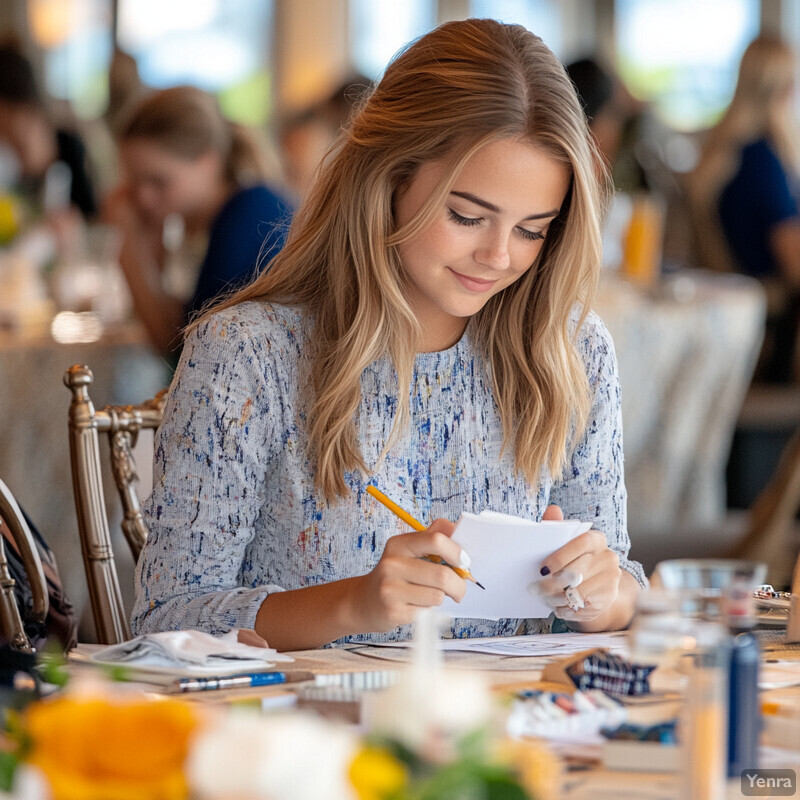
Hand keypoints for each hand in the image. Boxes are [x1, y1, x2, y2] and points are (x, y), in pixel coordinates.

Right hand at [350, 519, 467, 631]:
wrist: (363, 601)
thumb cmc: (394, 575)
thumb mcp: (408, 551)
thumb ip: (432, 537)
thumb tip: (457, 528)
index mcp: (399, 544)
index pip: (436, 540)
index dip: (457, 552)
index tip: (464, 562)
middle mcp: (392, 564)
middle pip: (442, 574)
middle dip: (459, 585)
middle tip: (459, 589)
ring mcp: (390, 588)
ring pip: (437, 596)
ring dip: (441, 598)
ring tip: (430, 596)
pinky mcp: (393, 611)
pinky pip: (427, 612)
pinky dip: (428, 611)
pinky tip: (415, 606)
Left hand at [532, 504, 620, 622]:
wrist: (597, 586)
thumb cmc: (575, 561)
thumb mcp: (565, 543)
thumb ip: (557, 528)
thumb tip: (552, 509)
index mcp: (596, 539)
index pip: (580, 543)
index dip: (560, 557)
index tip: (542, 569)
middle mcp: (608, 557)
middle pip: (577, 571)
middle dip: (552, 583)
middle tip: (535, 589)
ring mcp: (611, 578)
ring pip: (578, 591)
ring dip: (556, 598)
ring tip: (543, 598)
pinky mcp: (609, 597)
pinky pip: (583, 606)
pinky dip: (567, 608)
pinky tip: (558, 606)